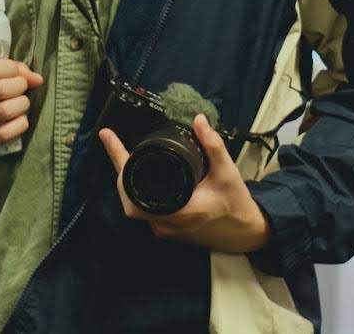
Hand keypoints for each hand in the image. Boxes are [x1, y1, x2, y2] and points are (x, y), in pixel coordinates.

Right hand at [0, 58, 43, 151]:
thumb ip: (1, 69)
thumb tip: (36, 78)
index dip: (12, 68)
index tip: (20, 72)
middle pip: (0, 90)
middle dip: (19, 85)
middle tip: (21, 87)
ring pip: (4, 111)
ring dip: (22, 104)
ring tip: (21, 101)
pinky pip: (4, 133)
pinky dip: (20, 123)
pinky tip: (19, 118)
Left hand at [100, 114, 271, 252]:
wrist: (244, 232)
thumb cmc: (236, 203)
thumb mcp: (227, 172)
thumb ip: (213, 146)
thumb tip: (198, 120)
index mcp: (181, 210)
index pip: (137, 192)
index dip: (120, 164)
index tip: (109, 138)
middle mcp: (168, 224)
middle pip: (129, 199)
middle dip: (120, 170)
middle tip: (115, 145)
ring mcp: (165, 230)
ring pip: (134, 206)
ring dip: (128, 182)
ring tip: (124, 156)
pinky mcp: (167, 230)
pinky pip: (144, 211)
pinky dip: (138, 192)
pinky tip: (140, 176)